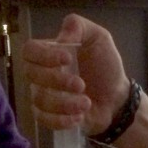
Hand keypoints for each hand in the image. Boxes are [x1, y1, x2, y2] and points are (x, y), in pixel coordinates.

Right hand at [23, 14, 130, 136]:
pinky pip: (43, 119)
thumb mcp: (99, 38)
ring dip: (64, 103)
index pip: (29, 50)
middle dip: (56, 80)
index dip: (44, 55)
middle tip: (81, 84)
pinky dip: (61, 120)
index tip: (67, 58)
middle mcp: (41, 73)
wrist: (118, 98)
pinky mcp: (49, 116)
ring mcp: (43, 95)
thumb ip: (79, 26)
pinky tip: (79, 117)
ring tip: (86, 103)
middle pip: (31, 74)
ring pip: (39, 99)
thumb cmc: (106, 67)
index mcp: (49, 53)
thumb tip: (61, 35)